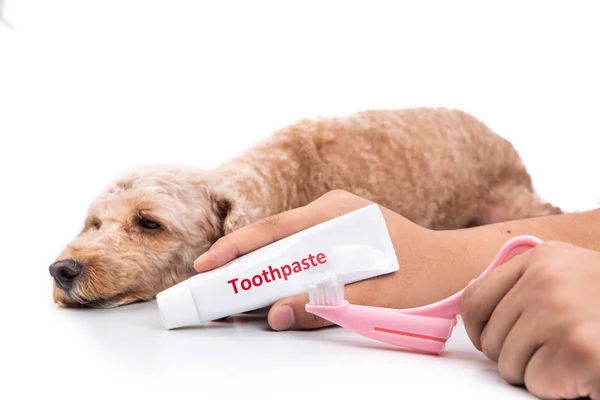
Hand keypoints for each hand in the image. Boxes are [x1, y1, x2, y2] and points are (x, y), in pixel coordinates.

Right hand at [194, 190, 472, 330]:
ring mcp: (337, 217)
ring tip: (235, 292)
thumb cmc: (426, 278)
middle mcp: (333, 208)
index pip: (276, 228)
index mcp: (339, 213)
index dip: (237, 248)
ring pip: (286, 241)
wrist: (459, 265)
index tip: (206, 267)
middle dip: (242, 260)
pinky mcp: (341, 231)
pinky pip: (302, 247)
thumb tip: (276, 314)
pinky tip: (272, 286)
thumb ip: (326, 306)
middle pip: (275, 234)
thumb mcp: (377, 299)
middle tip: (212, 288)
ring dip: (261, 265)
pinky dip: (283, 266)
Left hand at [460, 241, 599, 398]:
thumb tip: (472, 308)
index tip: (493, 338)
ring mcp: (561, 315)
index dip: (478, 329)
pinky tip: (583, 370)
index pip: (473, 300)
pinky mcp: (578, 351)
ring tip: (570, 356)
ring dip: (536, 371)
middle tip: (552, 349)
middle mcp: (546, 282)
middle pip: (489, 339)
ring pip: (507, 365)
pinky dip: (558, 388)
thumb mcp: (568, 274)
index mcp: (540, 260)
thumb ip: (524, 284)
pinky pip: (535, 384)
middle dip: (514, 354)